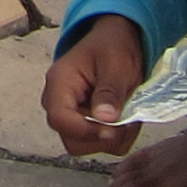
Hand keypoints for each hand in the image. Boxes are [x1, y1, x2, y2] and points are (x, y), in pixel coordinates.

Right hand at [43, 16, 145, 157]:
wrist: (115, 39)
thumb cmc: (113, 46)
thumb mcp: (117, 64)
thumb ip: (110, 91)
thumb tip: (104, 119)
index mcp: (59, 83)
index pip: (59, 119)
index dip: (86, 131)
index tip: (113, 129)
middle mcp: (58, 102)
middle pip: (71, 140)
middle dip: (102, 138)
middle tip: (127, 122)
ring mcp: (69, 115)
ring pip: (84, 146)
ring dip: (112, 139)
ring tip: (129, 117)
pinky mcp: (82, 123)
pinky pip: (96, 144)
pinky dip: (116, 138)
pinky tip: (126, 119)